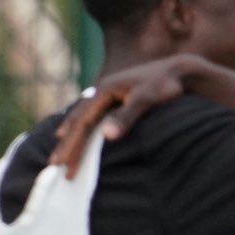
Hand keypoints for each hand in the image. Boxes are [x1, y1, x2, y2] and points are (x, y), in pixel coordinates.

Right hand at [43, 55, 197, 169]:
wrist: (180, 70)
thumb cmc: (165, 86)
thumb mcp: (146, 100)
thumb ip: (126, 117)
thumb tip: (107, 136)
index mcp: (104, 90)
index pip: (82, 123)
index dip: (72, 145)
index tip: (65, 165)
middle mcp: (102, 90)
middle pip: (77, 119)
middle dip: (66, 143)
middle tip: (54, 164)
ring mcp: (108, 92)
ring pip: (82, 115)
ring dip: (70, 133)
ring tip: (60, 148)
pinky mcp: (116, 95)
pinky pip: (91, 112)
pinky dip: (81, 124)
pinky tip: (81, 131)